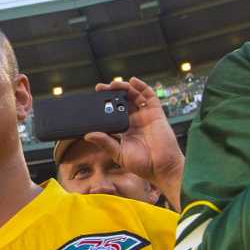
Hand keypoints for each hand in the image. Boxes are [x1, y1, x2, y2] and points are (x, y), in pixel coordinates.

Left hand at [81, 78, 182, 205]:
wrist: (162, 168)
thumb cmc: (142, 164)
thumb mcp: (118, 154)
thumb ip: (105, 142)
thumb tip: (88, 135)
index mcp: (124, 129)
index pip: (112, 112)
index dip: (104, 105)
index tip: (94, 99)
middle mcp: (135, 120)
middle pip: (122, 101)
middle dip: (112, 93)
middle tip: (100, 88)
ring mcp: (145, 115)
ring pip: (134, 95)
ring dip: (124, 87)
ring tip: (114, 83)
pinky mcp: (156, 113)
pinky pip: (149, 96)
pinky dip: (142, 87)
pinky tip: (133, 81)